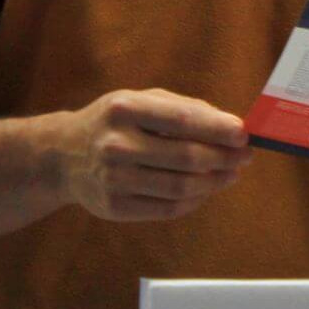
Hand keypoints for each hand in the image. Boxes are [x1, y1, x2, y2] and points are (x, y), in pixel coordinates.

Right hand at [53, 88, 251, 221]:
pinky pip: (167, 208)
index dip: (218, 129)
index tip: (244, 134)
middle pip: (186, 157)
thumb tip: (232, 127)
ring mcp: (113, 179)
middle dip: (224, 157)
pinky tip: (206, 189)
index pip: (182, 120)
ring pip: (180, 187)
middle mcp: (116, 144)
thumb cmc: (116, 122)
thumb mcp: (141, 100)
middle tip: (245, 156)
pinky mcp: (113, 208)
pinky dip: (194, 200)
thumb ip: (185, 108)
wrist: (63, 155)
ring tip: (231, 173)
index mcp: (124, 109)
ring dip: (215, 182)